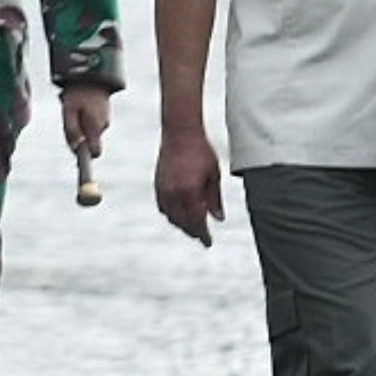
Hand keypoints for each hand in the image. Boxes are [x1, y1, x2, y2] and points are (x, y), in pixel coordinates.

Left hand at [59, 82, 114, 156]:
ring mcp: (105, 118)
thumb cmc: (78, 92)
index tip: (77, 159)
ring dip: (79, 124)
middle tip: (68, 120)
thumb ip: (71, 131)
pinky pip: (91, 122)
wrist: (93, 73)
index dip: (85, 157)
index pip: (95, 153)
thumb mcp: (68, 111)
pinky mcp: (104, 113)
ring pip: (89, 131)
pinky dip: (84, 116)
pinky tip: (80, 102)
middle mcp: (103, 125)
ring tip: (73, 106)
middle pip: (89, 142)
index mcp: (96, 127)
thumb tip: (74, 148)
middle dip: (78, 136)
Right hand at [155, 124, 225, 246]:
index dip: (203, 235)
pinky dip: (171, 214)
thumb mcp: (214, 174)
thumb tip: (218, 218)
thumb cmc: (201, 150)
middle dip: (193, 231)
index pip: (196, 222)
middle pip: (182, 223)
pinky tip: (179, 213)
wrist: (180, 132)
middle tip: (202, 236)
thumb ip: (215, 198)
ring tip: (193, 226)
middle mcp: (174, 194)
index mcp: (190, 192)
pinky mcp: (158, 185)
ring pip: (171, 217)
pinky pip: (163, 207)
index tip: (208, 243)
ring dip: (182, 224)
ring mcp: (163, 190)